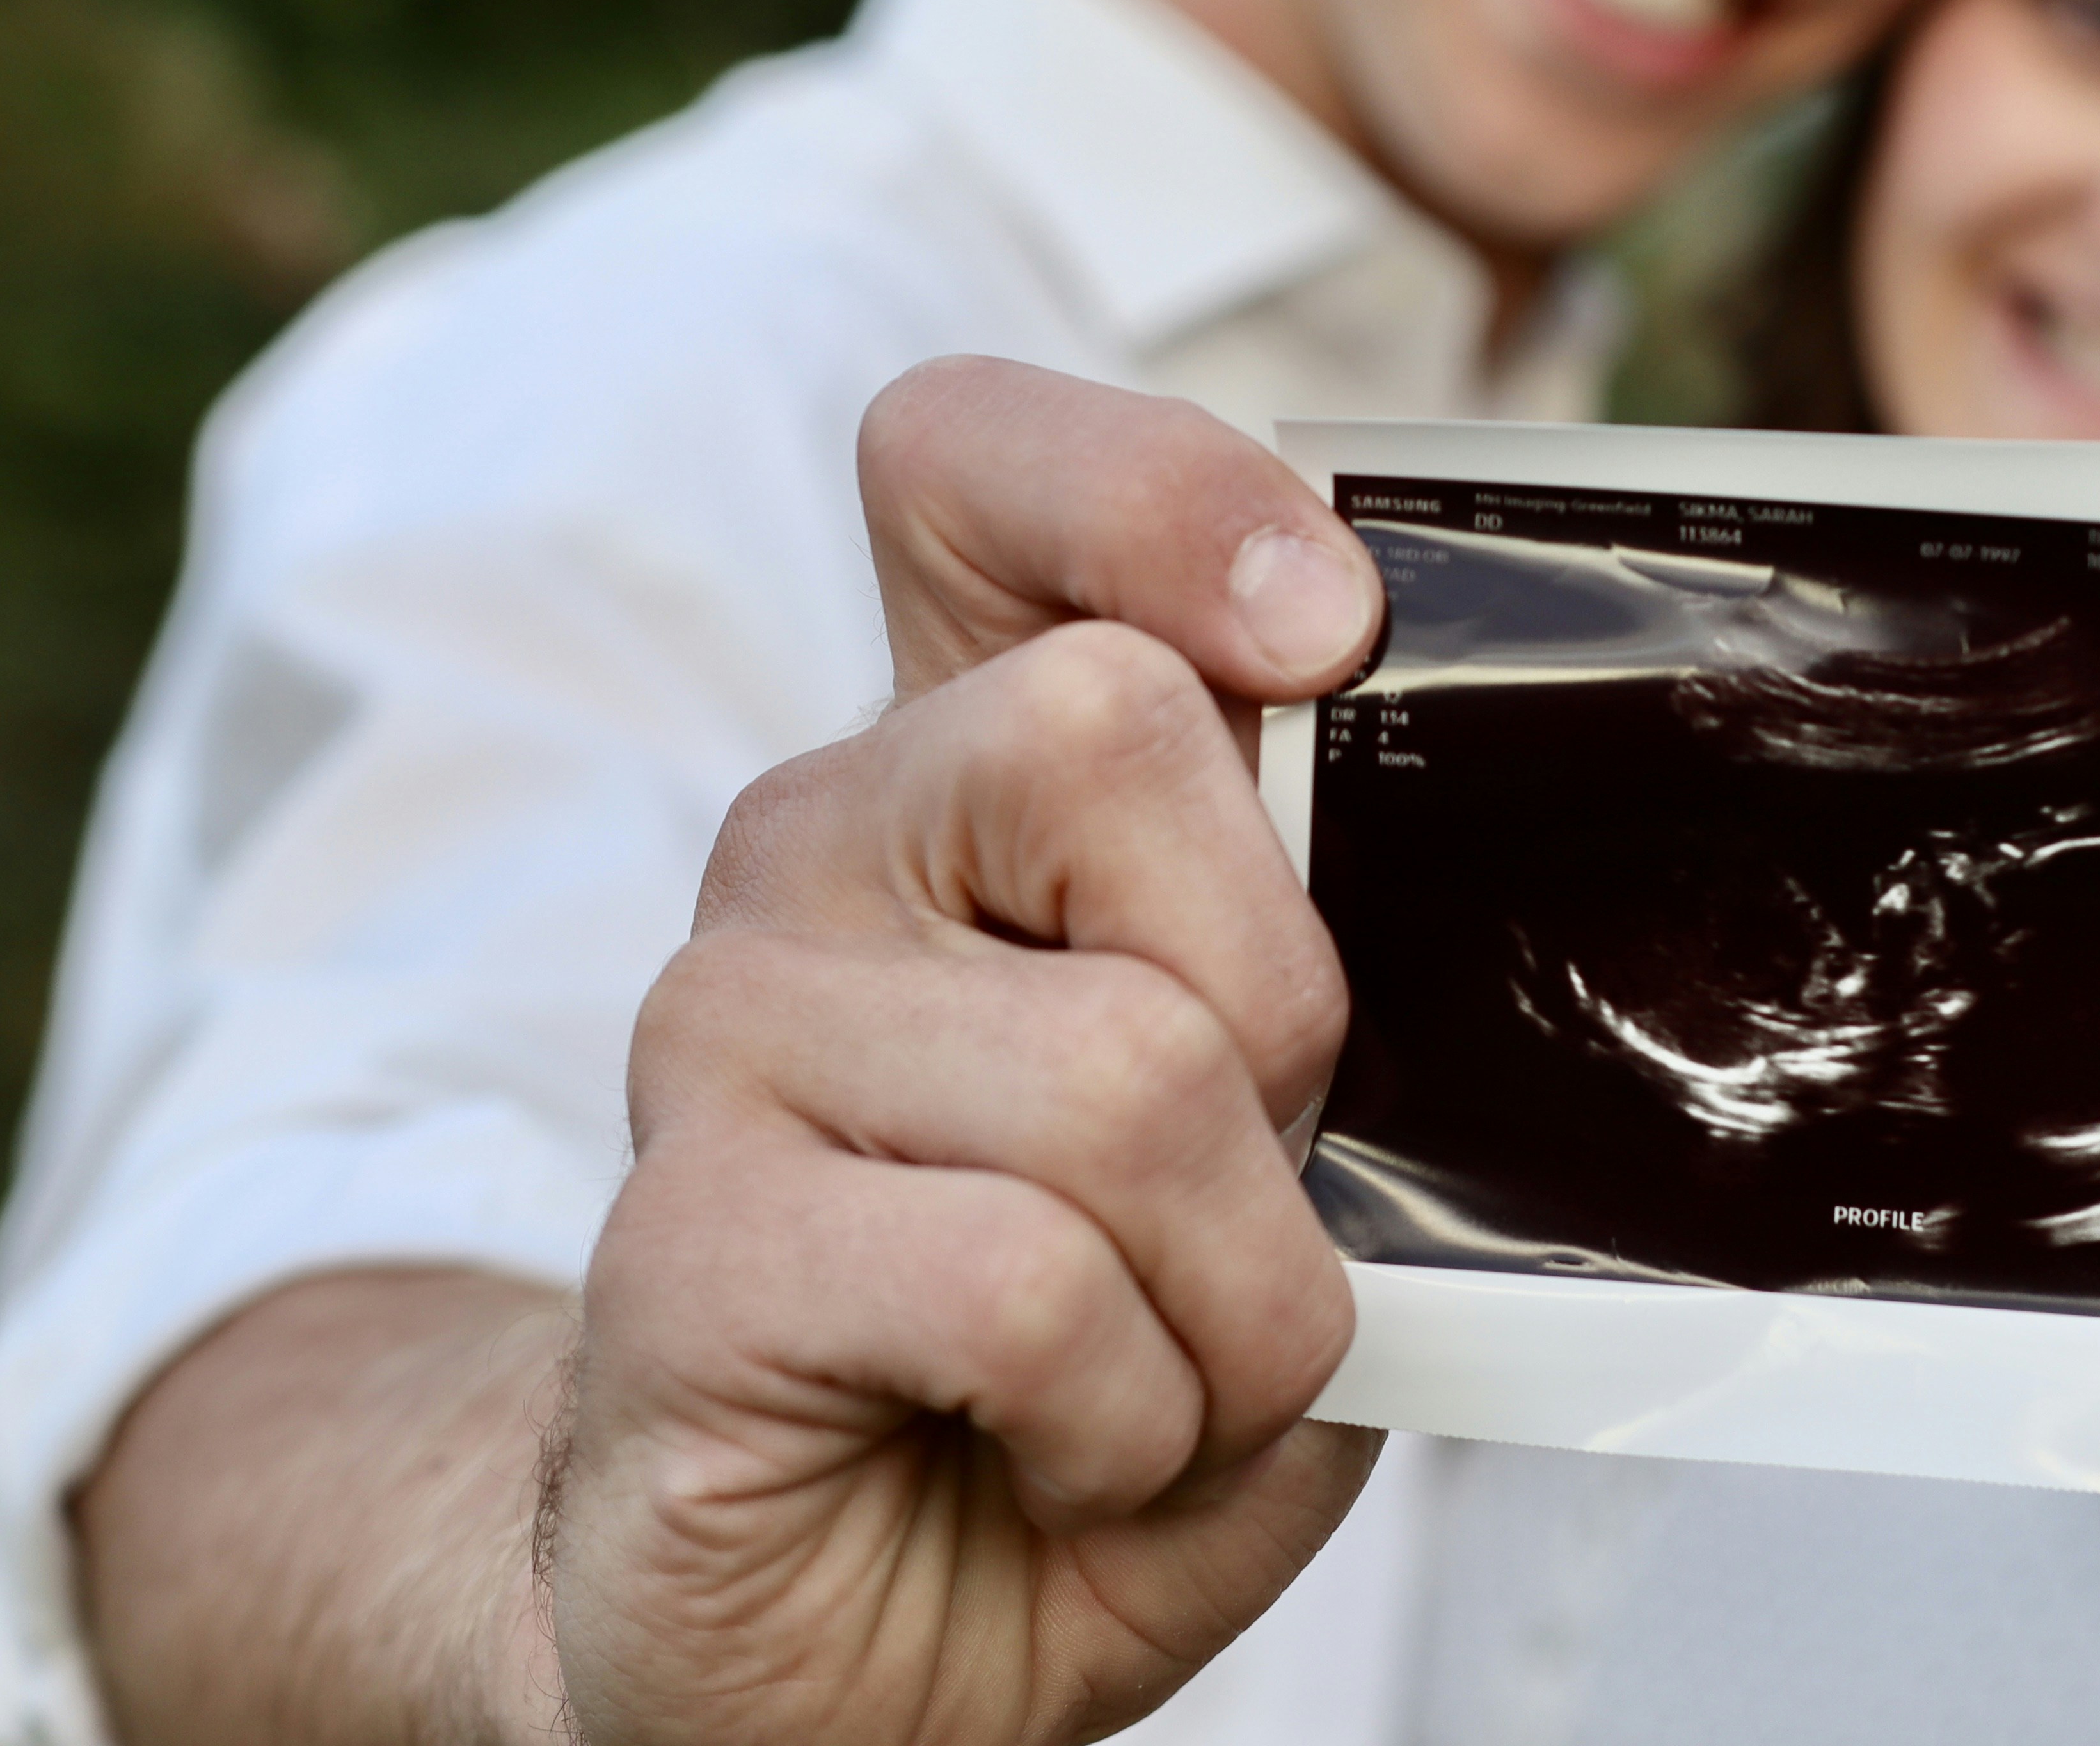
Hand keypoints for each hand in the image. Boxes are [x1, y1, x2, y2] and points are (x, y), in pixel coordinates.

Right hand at [544, 359, 1393, 1745]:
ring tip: (1155, 1377)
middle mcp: (821, 847)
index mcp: (969, 779)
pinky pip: (1028, 1275)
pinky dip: (1128, 1413)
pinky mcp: (682, 1246)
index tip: (1321, 628)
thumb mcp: (1282, 1145)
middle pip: (1117, 729)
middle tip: (1239, 1190)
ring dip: (1238, 1296)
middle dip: (1283, 1013)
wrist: (883, 1646)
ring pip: (1125, 1066)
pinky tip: (1056, 1452)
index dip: (1158, 491)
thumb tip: (1416, 893)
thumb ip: (1328, 971)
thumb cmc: (1098, 1374)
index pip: (978, 471)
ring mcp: (725, 1033)